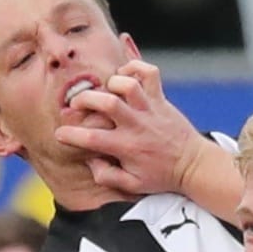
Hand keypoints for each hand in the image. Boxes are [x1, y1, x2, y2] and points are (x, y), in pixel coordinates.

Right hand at [54, 59, 204, 196]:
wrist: (192, 166)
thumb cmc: (161, 175)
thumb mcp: (132, 185)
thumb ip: (108, 176)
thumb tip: (90, 162)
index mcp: (126, 148)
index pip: (92, 140)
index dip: (71, 135)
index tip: (60, 134)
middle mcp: (137, 125)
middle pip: (107, 102)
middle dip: (85, 99)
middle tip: (77, 104)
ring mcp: (150, 109)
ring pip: (127, 84)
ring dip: (111, 82)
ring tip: (105, 90)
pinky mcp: (161, 99)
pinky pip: (149, 73)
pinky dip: (135, 67)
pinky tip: (126, 75)